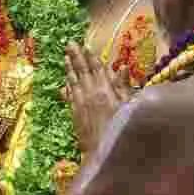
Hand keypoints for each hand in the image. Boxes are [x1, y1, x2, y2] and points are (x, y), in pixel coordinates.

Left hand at [64, 42, 129, 156]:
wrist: (104, 150)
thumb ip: (124, 86)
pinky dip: (66, 86)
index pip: (96, 69)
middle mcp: (90, 94)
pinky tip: (64, 82)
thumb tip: (123, 67)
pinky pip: (69, 95)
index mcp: (104, 90)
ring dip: (69, 68)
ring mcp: (80, 103)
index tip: (85, 45)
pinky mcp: (74, 114)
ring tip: (65, 57)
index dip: (91, 57)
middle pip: (81, 71)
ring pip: (73, 81)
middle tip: (69, 43)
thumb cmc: (122, 129)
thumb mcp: (129, 106)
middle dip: (76, 56)